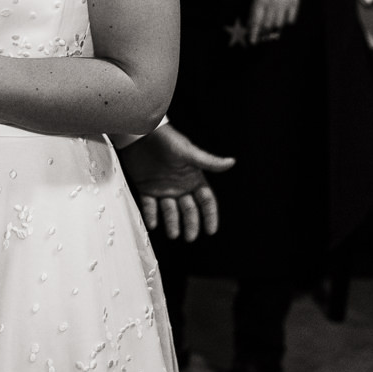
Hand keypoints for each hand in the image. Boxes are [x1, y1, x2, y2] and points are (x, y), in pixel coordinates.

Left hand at [118, 123, 234, 241]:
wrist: (141, 134)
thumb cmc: (167, 139)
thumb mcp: (188, 152)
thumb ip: (208, 161)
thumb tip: (231, 162)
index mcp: (193, 178)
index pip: (206, 200)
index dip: (210, 215)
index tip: (211, 231)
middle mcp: (180, 186)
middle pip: (189, 210)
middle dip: (191, 224)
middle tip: (190, 237)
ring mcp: (163, 188)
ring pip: (170, 211)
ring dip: (172, 223)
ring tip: (173, 234)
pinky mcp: (146, 187)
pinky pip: (150, 205)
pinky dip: (151, 215)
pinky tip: (153, 224)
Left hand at [249, 0, 301, 42]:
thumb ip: (255, 9)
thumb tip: (251, 26)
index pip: (256, 21)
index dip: (254, 33)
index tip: (252, 42)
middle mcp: (272, 2)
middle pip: (267, 25)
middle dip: (264, 33)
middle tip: (263, 36)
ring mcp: (284, 3)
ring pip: (278, 24)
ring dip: (274, 29)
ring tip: (272, 28)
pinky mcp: (294, 3)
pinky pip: (290, 20)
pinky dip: (286, 22)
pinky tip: (283, 19)